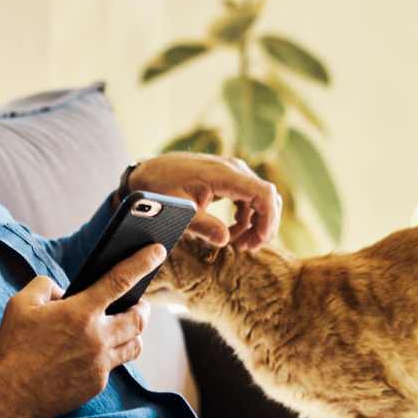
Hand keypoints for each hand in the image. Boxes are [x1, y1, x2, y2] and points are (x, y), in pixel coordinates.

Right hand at [0, 242, 165, 417]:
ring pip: (135, 345)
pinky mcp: (96, 384)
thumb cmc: (13, 346)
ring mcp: (99, 364)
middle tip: (139, 303)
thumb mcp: (21, 304)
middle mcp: (97, 338)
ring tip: (123, 327)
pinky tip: (94, 352)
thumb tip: (64, 292)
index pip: (120, 280)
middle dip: (143, 308)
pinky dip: (110, 355)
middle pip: (139, 318)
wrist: (8, 395)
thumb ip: (46, 286)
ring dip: (134, 333)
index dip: (142, 262)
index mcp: (80, 312)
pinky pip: (114, 365)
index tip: (158, 251)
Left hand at [124, 153, 280, 249]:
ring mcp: (231, 172)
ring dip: (254, 223)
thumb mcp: (179, 210)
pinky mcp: (227, 179)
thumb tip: (224, 240)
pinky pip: (247, 198)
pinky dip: (245, 217)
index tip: (260, 241)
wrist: (148, 172)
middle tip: (248, 248)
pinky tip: (231, 233)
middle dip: (263, 225)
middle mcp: (233, 169)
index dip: (269, 218)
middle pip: (266, 197)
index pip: (263, 193)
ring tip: (239, 244)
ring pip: (259, 199)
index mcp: (224, 174)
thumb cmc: (161, 189)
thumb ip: (202, 225)